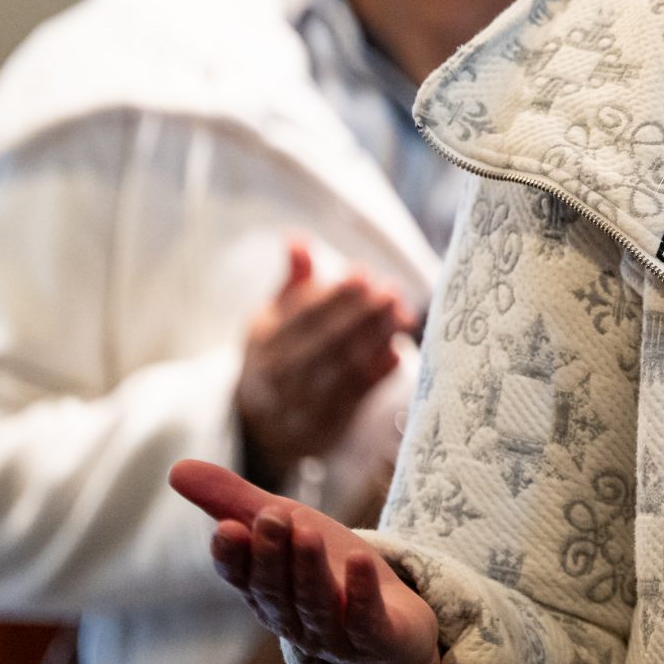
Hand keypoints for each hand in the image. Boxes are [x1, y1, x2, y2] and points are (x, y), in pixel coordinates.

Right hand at [170, 459, 442, 663]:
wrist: (393, 625)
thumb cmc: (328, 569)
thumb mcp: (288, 526)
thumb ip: (235, 501)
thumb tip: (174, 468)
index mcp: (264, 592)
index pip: (241, 578)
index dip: (233, 557)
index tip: (227, 528)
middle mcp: (292, 618)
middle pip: (275, 590)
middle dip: (272, 555)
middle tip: (273, 516)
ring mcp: (333, 634)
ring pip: (315, 604)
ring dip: (309, 569)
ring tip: (307, 532)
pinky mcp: (376, 639)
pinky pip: (365, 621)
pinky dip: (361, 593)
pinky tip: (362, 560)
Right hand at [236, 238, 414, 486]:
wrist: (261, 421)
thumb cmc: (277, 352)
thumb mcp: (274, 316)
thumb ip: (293, 281)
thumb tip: (296, 237)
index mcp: (262, 342)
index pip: (300, 317)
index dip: (333, 296)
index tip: (364, 274)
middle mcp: (276, 375)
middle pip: (323, 344)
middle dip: (360, 316)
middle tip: (392, 291)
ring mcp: (299, 404)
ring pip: (342, 370)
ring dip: (375, 341)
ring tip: (402, 316)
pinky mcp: (324, 426)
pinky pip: (354, 399)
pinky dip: (376, 375)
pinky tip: (396, 353)